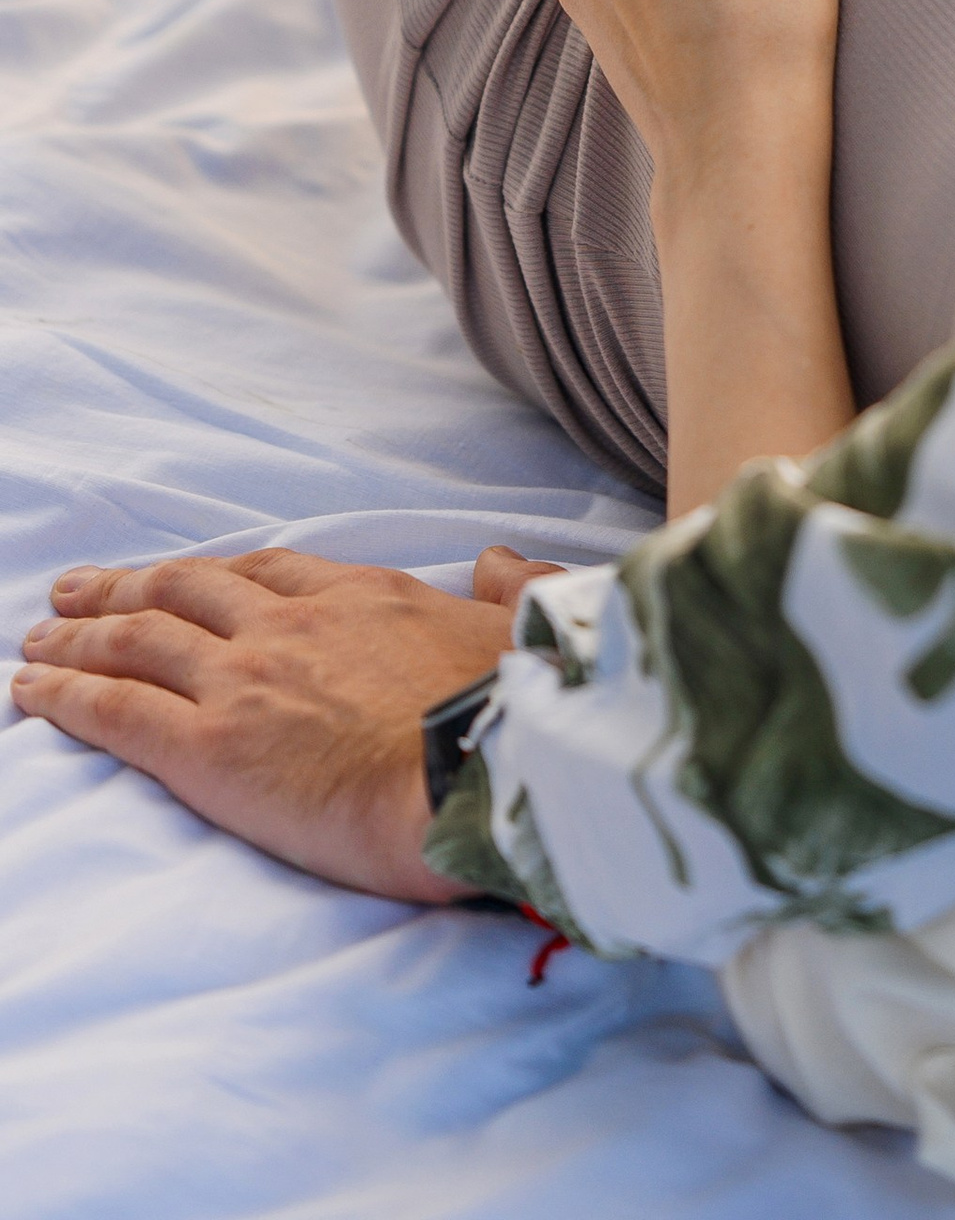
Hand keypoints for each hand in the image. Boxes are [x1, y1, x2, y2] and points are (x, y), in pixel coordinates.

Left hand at [10, 550, 513, 900]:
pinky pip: (116, 710)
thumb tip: (500, 559)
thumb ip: (510, 587)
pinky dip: (65, 694)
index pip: (269, 573)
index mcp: (365, 597)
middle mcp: (293, 625)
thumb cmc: (514, 714)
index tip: (182, 576)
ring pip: (139, 641)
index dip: (213, 574)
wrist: (481, 777)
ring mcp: (245, 680)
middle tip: (76, 589)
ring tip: (39, 635)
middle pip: (187, 592)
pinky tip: (31, 689)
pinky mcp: (208, 748)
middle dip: (126, 588)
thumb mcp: (523, 629)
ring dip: (80, 635)